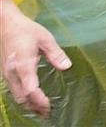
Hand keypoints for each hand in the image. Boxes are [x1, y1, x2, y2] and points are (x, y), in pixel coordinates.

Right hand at [0, 0, 71, 117]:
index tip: (49, 105)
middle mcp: (13, 72)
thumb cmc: (26, 30)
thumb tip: (67, 66)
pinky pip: (13, 90)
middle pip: (22, 96)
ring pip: (16, 95)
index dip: (38, 99)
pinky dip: (23, 98)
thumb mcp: (45, 38)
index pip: (29, 88)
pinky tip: (32, 99)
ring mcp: (7, 74)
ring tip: (42, 110)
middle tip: (48, 112)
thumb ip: (56, 53)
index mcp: (23, 64)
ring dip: (28, 104)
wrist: (5, 25)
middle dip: (34, 106)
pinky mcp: (6, 73)